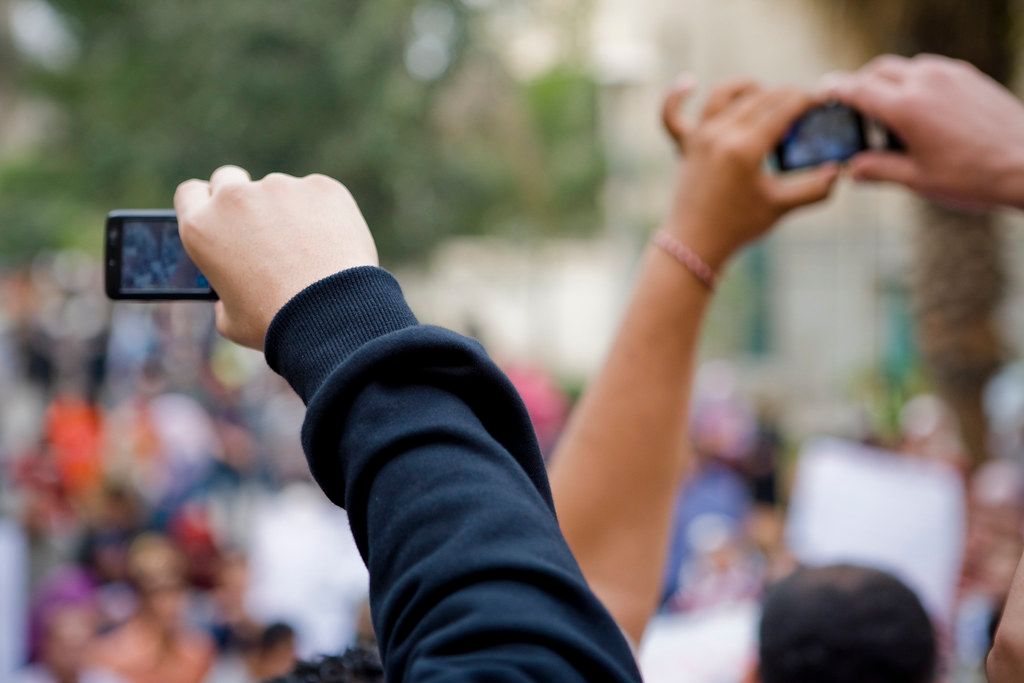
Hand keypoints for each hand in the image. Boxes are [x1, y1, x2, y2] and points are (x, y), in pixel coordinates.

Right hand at [175, 166, 378, 348]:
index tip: (219, 214)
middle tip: (263, 230)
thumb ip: (223, 294)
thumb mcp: (231, 320)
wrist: (331, 315)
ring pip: (280, 191)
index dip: (205, 203)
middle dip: (242, 199)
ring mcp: (280, 187)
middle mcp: (236, 199)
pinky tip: (333, 244)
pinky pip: (318, 196)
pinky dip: (324, 214)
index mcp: (202, 228)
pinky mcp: (321, 187)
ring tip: (309, 253)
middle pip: (229, 179)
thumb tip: (231, 291)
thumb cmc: (278, 324)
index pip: (190, 193)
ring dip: (288, 211)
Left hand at [662, 79, 838, 268]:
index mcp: (746, 148)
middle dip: (786, 97)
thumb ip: (815, 188)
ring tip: (764, 95)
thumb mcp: (782, 206)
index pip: (783, 109)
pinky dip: (677, 96)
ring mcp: (698, 138)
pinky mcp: (683, 146)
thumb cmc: (739, 226)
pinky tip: (690, 83)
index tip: (822, 101)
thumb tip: (838, 169)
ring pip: (723, 95)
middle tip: (803, 108)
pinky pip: (671, 114)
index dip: (807, 101)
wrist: (695, 244)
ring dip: (747, 88)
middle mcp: (720, 135)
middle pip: (759, 99)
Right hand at [828, 54, 1023, 207]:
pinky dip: (916, 83)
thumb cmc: (973, 177)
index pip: (857, 89)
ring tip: (891, 116)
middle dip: (861, 85)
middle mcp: (925, 82)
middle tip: (854, 110)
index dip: (834, 89)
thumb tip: (852, 169)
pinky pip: (932, 71)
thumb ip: (878, 170)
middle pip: (878, 70)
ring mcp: (950, 75)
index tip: (822, 91)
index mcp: (905, 108)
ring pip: (906, 67)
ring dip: (889, 83)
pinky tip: (923, 112)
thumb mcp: (917, 180)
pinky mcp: (969, 76)